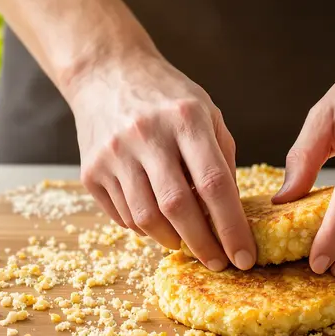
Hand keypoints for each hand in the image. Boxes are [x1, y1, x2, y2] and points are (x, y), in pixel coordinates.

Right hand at [67, 54, 255, 270]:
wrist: (106, 73)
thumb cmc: (166, 97)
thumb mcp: (206, 112)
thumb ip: (222, 159)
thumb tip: (230, 215)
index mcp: (185, 118)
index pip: (213, 184)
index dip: (231, 226)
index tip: (244, 257)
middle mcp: (146, 135)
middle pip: (177, 207)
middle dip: (203, 244)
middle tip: (218, 263)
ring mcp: (113, 154)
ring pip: (146, 219)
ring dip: (171, 239)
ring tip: (186, 240)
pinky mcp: (90, 171)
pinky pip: (123, 216)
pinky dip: (145, 227)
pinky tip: (157, 219)